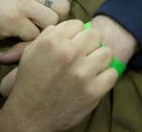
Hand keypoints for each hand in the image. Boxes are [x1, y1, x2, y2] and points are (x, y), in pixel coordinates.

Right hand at [0, 0, 72, 42]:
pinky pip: (35, 35)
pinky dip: (29, 39)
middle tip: (43, 23)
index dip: (64, 3)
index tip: (53, 10)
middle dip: (57, 19)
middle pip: (64, 7)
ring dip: (44, 30)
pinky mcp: (13, 20)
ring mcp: (22, 3)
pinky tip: (18, 34)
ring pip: (52, 22)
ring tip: (31, 29)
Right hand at [0, 20, 117, 131]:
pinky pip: (112, 73)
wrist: (28, 117)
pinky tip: (94, 81)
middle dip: (90, 44)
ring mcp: (83, 72)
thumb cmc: (29, 83)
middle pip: (95, 35)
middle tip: (84, 56)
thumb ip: (49, 35)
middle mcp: (69, 53)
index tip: (73, 44)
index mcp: (53, 41)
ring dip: (100, 60)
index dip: (76, 34)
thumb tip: (70, 26)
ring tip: (90, 68)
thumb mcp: (30, 53)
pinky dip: (105, 77)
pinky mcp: (93, 90)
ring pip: (107, 52)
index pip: (78, 24)